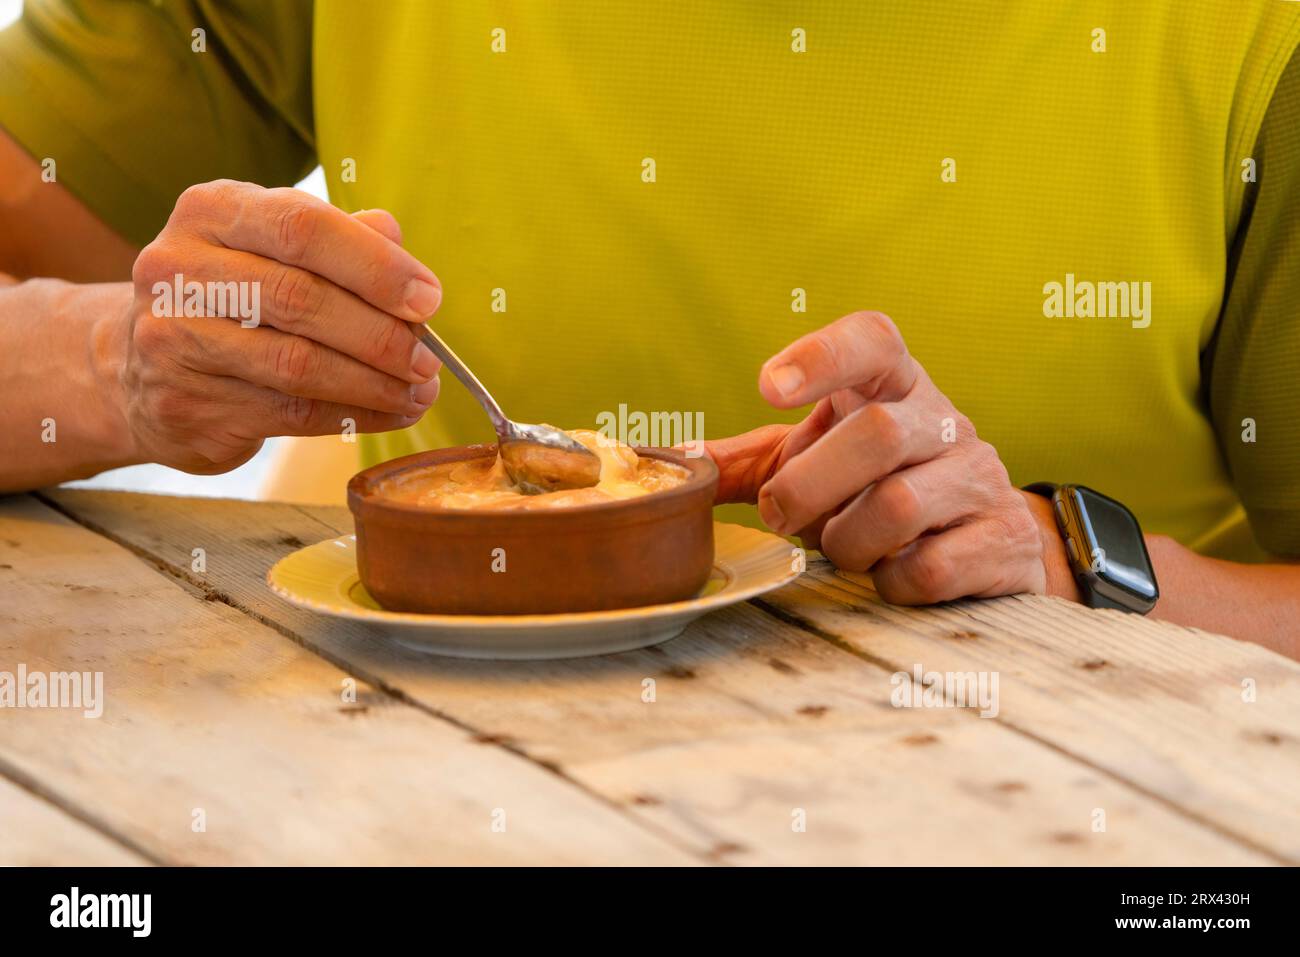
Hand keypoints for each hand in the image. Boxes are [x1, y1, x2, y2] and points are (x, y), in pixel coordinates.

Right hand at [109, 180, 442, 473]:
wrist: (135, 364)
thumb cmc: (233, 295)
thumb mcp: (274, 247)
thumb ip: (338, 237)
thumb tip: (395, 238)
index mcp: (210, 211)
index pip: (302, 227)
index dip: (375, 266)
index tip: (429, 299)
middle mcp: (178, 269)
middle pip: (301, 300)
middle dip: (381, 334)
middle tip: (429, 359)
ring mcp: (173, 340)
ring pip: (297, 365)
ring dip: (374, 384)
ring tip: (420, 392)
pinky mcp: (184, 404)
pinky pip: (289, 413)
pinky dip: (353, 415)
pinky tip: (390, 413)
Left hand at [707, 311, 1066, 603]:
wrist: (986, 540)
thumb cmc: (877, 487)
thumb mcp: (813, 462)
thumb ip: (747, 462)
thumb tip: (669, 461)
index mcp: (893, 386)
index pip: (872, 341)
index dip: (822, 356)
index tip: (768, 387)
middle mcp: (943, 419)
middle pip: (876, 433)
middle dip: (810, 485)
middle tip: (780, 515)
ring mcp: (981, 476)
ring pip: (898, 507)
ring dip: (848, 542)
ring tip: (844, 548)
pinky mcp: (1004, 537)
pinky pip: (931, 567)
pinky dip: (891, 581)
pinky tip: (891, 573)